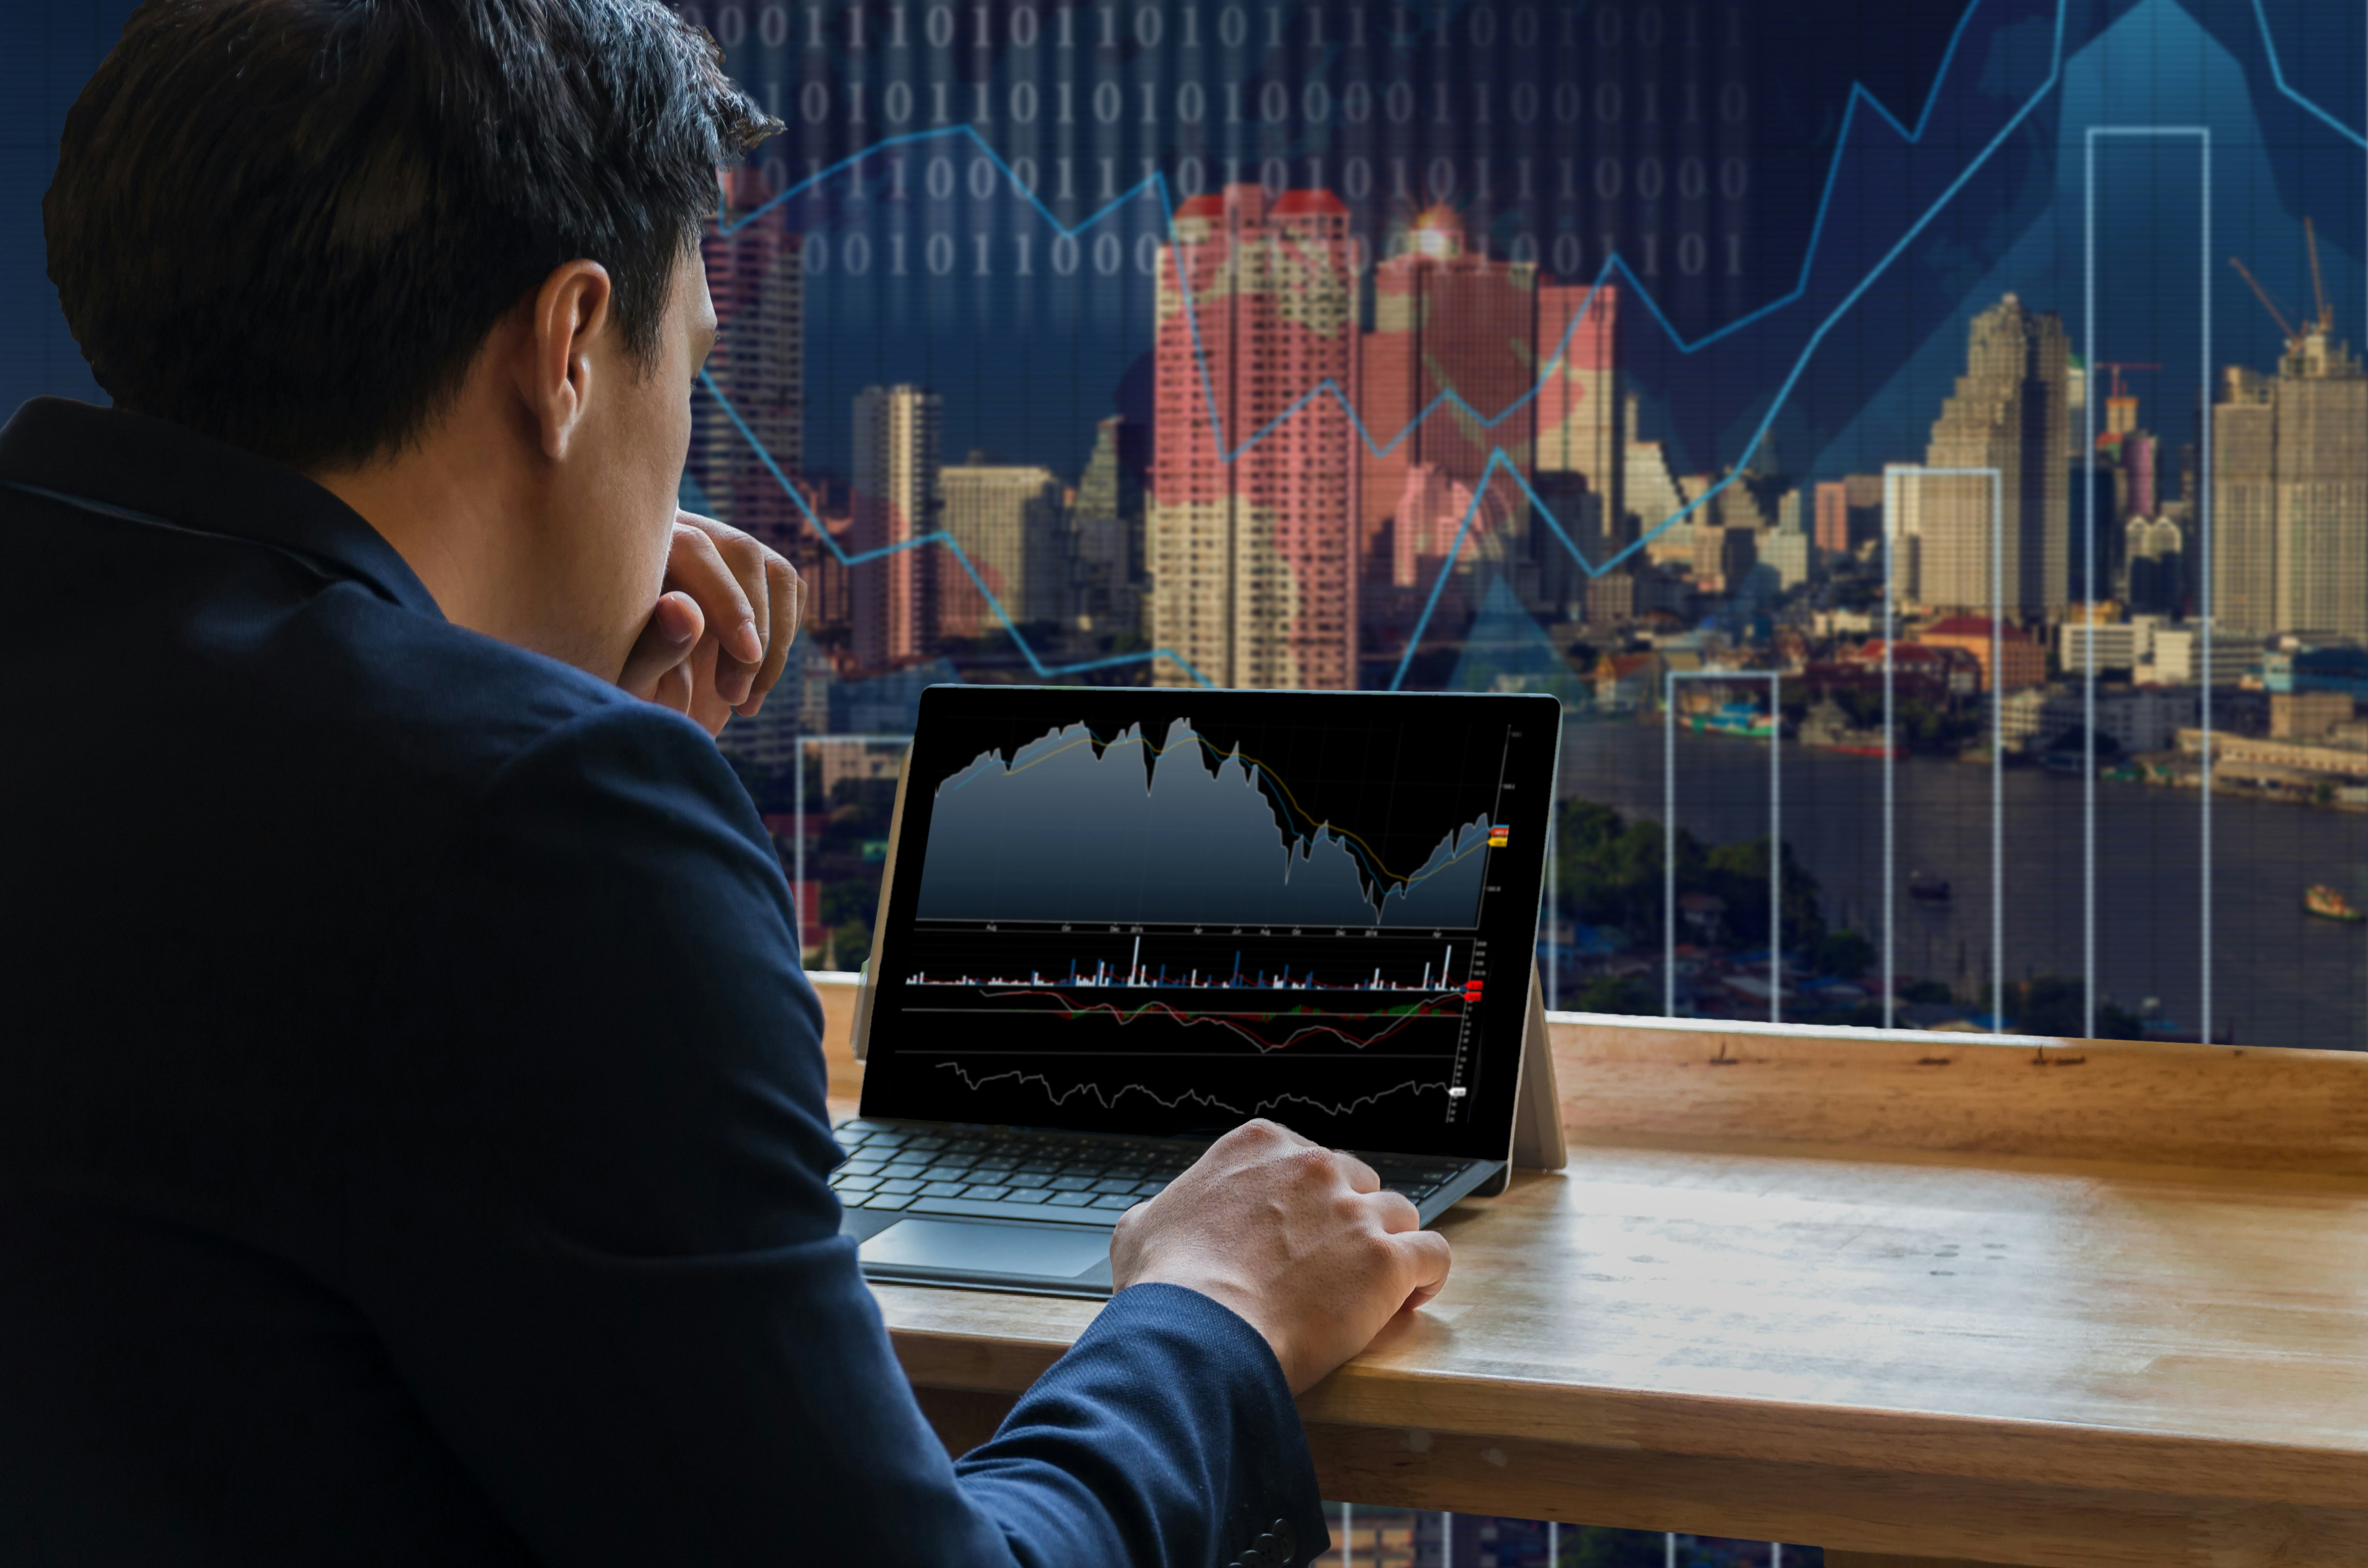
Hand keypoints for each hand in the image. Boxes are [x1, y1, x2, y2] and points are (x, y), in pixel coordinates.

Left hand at [618, 511, 803, 735]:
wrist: (640, 700)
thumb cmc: (622, 686)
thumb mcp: (627, 677)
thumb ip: (654, 645)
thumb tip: (685, 608)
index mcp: (638, 548)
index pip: (695, 549)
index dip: (727, 599)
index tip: (747, 655)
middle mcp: (681, 536)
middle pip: (741, 553)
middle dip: (753, 625)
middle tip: (734, 694)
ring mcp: (722, 554)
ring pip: (776, 572)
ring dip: (775, 639)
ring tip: (742, 700)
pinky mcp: (753, 578)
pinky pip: (790, 592)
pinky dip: (785, 640)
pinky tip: (755, 687)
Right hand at [1109, 1119, 1451, 1393]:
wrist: (1199, 1334)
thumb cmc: (1167, 1288)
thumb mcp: (1142, 1227)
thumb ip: (1169, 1209)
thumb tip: (1164, 1222)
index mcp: (1257, 1146)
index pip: (1305, 1158)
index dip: (1309, 1200)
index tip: (1303, 1232)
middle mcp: (1311, 1166)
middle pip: (1357, 1181)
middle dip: (1349, 1220)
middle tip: (1333, 1265)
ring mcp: (1352, 1210)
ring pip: (1398, 1213)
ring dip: (1389, 1245)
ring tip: (1375, 1285)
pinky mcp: (1385, 1259)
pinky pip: (1432, 1253)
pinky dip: (1428, 1274)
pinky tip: (1413, 1294)